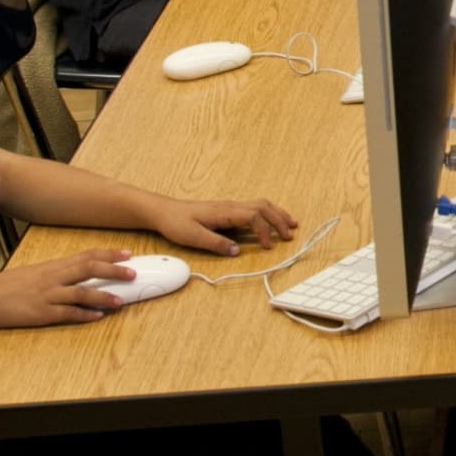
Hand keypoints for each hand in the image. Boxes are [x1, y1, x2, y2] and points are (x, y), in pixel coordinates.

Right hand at [0, 249, 131, 328]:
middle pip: (89, 269)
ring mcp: (48, 296)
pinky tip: (97, 316)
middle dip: (114, 270)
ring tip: (120, 301)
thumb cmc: (6, 286)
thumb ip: (55, 273)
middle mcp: (53, 277)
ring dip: (103, 296)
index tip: (127, 253)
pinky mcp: (41, 313)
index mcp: (52, 266)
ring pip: (82, 292)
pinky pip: (68, 313)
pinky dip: (84, 314)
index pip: (86, 255)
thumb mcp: (33, 273)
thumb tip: (77, 274)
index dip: (108, 253)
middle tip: (133, 272)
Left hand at [147, 197, 297, 255]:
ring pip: (261, 205)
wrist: (164, 211)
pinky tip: (272, 221)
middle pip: (263, 207)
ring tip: (292, 224)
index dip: (264, 231)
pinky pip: (254, 208)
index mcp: (224, 212)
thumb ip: (216, 244)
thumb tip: (237, 251)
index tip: (268, 246)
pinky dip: (268, 213)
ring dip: (277, 214)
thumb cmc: (176, 223)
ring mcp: (230, 206)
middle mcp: (231, 206)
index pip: (253, 217)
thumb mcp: (193, 237)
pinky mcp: (228, 210)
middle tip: (290, 235)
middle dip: (279, 220)